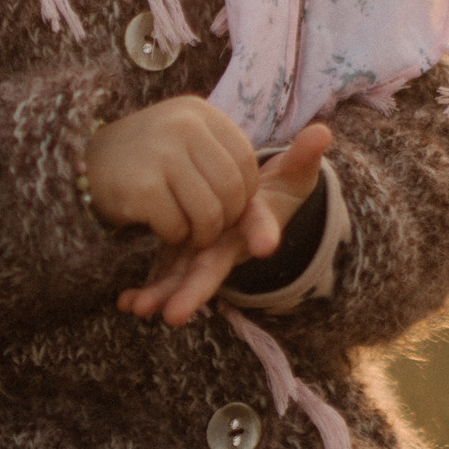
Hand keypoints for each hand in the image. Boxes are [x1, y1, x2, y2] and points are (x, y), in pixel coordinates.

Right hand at [85, 97, 269, 249]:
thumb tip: (323, 135)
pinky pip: (177, 228)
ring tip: (186, 231)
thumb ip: (238, 150)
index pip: (246, 163)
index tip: (221, 205)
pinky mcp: (141, 186)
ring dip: (200, 234)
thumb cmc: (143, 158)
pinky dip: (173, 236)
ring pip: (209, 213)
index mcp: (200, 113)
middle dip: (224, 220)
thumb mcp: (188, 140)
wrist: (78, 163)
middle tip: (205, 226)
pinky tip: (160, 227)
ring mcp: (161, 154)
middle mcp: (183, 126)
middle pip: (232, 190)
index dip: (240, 196)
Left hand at [117, 121, 332, 328]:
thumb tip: (323, 133)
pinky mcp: (180, 256)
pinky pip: (164, 277)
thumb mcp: (293, 174)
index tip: (264, 245)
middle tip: (175, 314)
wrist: (256, 207)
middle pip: (211, 270)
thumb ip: (303, 157)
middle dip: (193, 293)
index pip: (259, 228)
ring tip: (138, 308)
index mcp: (253, 225)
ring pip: (182, 279)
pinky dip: (147, 291)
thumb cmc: (277, 191)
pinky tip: (125, 302)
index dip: (262, 234)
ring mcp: (201, 254)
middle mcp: (226, 246)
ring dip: (161, 295)